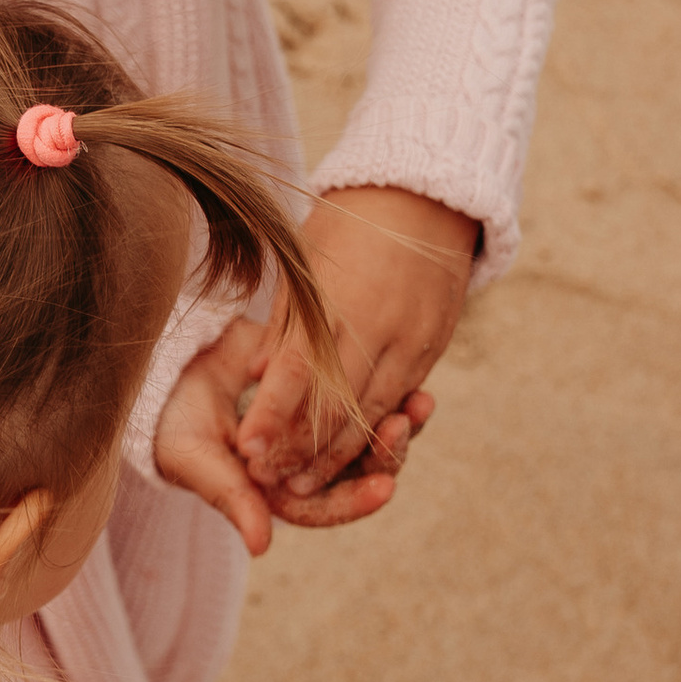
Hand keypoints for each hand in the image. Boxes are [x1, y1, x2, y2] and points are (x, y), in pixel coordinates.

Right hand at [155, 314, 426, 555]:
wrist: (169, 371)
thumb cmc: (173, 424)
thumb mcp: (195, 457)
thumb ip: (230, 497)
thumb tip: (261, 546)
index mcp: (280, 494)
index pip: (327, 506)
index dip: (356, 499)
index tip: (385, 487)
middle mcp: (308, 467)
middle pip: (360, 472)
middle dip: (387, 454)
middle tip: (404, 426)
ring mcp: (321, 429)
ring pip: (371, 436)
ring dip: (399, 425)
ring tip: (421, 403)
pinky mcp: (327, 390)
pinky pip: (364, 394)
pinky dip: (387, 389)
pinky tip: (412, 378)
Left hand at [236, 187, 476, 508]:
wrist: (427, 196)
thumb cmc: (350, 224)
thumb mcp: (308, 261)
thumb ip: (287, 320)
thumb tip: (260, 372)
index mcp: (335, 299)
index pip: (298, 369)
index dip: (272, 414)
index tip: (247, 449)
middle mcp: (376, 325)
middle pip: (335, 404)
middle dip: (300, 450)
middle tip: (269, 483)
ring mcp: (411, 338)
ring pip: (372, 412)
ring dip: (337, 455)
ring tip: (304, 485)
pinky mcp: (433, 346)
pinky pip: (401, 399)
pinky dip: (374, 430)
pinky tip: (350, 454)